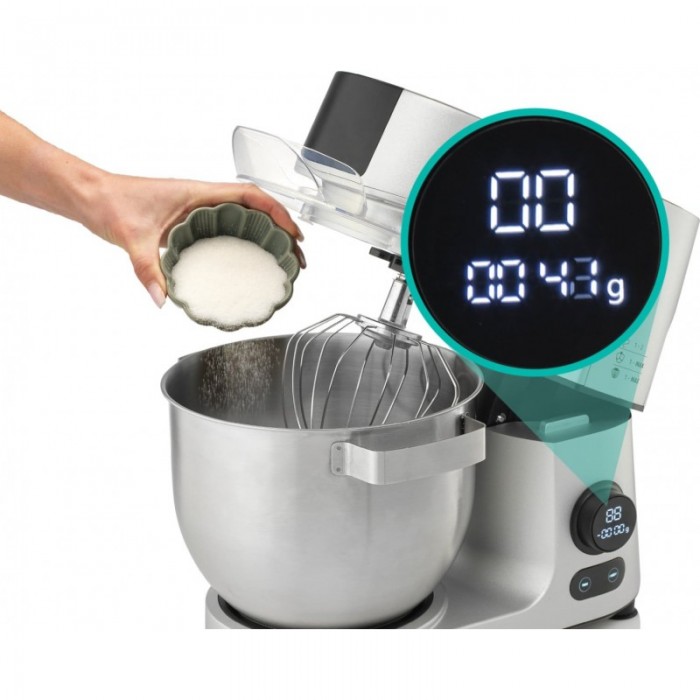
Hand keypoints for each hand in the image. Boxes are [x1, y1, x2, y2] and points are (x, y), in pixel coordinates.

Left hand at [85, 175, 304, 306]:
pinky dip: (246, 237)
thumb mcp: (132, 240)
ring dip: (267, 231)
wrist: (93, 196)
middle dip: (281, 227)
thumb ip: (148, 271)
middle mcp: (203, 197)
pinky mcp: (192, 218)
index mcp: (198, 193)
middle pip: (256, 206)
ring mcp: (199, 207)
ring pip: (245, 214)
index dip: (277, 212)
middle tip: (295, 253)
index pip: (250, 194)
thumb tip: (162, 299)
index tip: (293, 232)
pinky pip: (228, 224)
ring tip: (282, 256)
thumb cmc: (112, 203)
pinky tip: (248, 257)